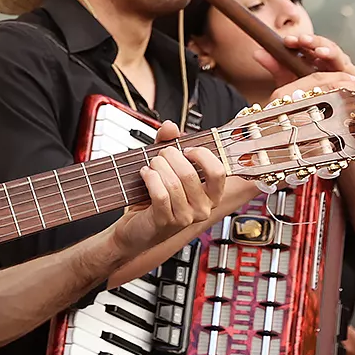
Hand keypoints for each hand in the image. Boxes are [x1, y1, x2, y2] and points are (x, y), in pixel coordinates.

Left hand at [106, 121, 226, 259]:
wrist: (135, 228)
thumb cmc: (155, 200)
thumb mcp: (166, 169)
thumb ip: (169, 145)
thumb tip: (170, 126)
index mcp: (211, 195)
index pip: (219, 171)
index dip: (202, 155)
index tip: (186, 149)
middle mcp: (203, 208)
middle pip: (190, 174)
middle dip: (170, 157)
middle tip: (160, 155)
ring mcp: (186, 217)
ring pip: (174, 183)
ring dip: (158, 168)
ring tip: (150, 165)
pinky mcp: (166, 222)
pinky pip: (161, 195)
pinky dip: (150, 179)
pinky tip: (145, 174)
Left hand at [255, 34, 354, 99]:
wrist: (332, 124)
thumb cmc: (312, 99)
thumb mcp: (291, 83)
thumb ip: (277, 67)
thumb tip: (258, 52)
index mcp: (322, 59)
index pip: (312, 45)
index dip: (301, 41)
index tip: (287, 41)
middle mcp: (337, 64)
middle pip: (328, 48)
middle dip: (315, 43)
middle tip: (302, 40)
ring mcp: (351, 75)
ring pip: (342, 60)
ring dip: (330, 54)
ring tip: (319, 52)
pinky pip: (353, 81)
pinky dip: (346, 78)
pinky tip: (339, 76)